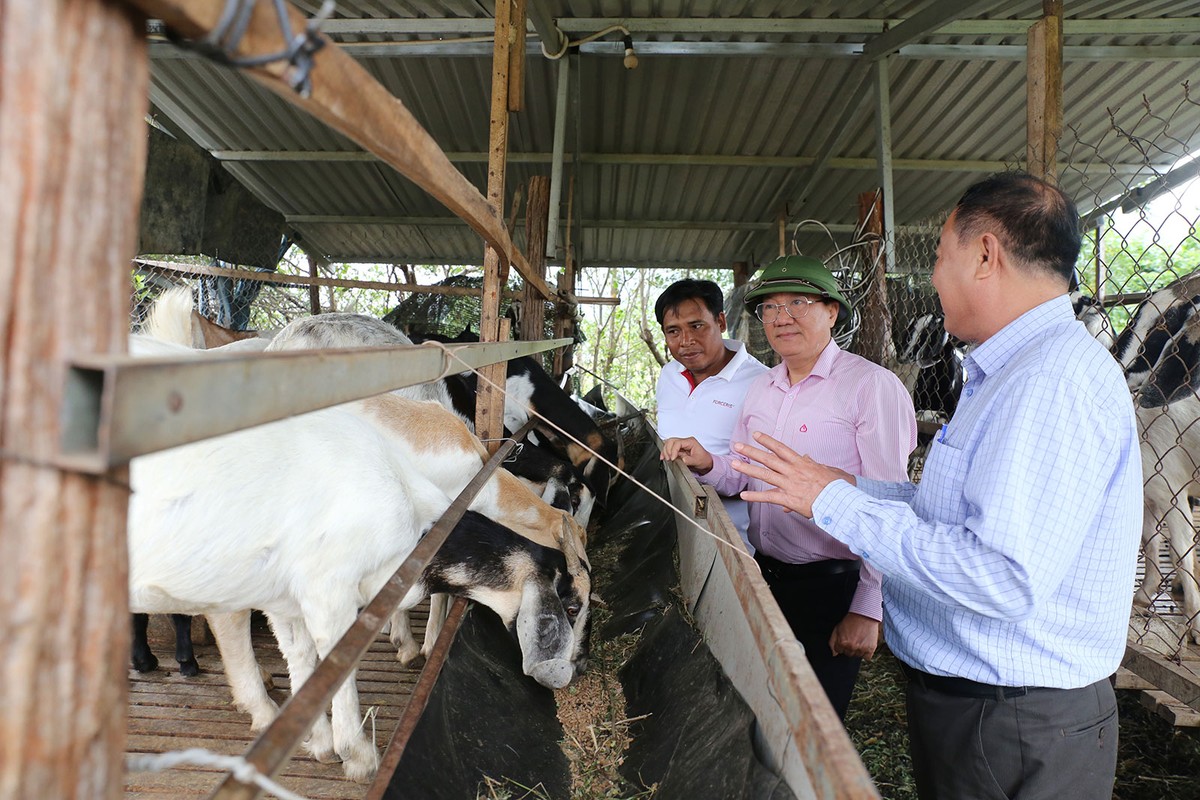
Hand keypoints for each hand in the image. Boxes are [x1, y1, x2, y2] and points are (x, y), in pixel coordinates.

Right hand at [660, 436, 713, 474]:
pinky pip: (669, 448)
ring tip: (665, 458)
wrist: (706, 462)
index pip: (678, 443)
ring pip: (669, 443)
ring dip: (665, 450)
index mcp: (690, 442)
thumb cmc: (703, 460)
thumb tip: (681, 460)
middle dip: (668, 449)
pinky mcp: (678, 449)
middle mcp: (685, 441)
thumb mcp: (697, 461)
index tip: (673, 458)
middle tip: (668, 458)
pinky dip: (665, 452)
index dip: (673, 450)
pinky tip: (664, 457)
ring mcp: (681, 445)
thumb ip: (689, 460)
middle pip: (671, 441)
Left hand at [730, 432, 853, 516]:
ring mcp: (789, 484)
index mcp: (801, 463)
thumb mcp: (826, 470)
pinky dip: (755, 496)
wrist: (839, 501)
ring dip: (748, 469)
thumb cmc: (836, 486)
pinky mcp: (788, 499)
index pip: (780, 448)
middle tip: (737, 446)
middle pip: (768, 459)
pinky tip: (743, 495)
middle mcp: (792, 471)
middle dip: (751, 452)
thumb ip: (813, 464)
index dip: (767, 441)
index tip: (756, 434)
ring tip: (734, 464)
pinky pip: (768, 497)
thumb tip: (806, 458)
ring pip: (764, 475)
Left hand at [829, 612, 878, 658]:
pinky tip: (865, 645)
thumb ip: (832, 642)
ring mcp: (861, 648)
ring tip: (859, 640)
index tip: (846, 638)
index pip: (838, 650)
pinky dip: (866, 653)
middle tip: (853, 638)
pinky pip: (867, 658)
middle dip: (849, 647)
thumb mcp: (837, 628)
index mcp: (842, 642)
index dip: (841, 644)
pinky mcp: (870, 649)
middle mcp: (851, 647)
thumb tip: (834, 654)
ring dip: (857, 650)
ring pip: (857, 656)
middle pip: (848, 654)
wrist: (865, 615)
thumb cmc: (851, 620)